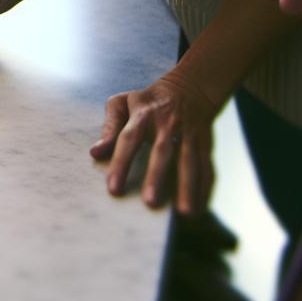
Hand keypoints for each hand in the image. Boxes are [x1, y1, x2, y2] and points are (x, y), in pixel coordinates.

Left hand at [91, 71, 218, 213]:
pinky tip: (200, 208)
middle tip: (150, 202)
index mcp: (143, 114)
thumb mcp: (122, 103)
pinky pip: (207, 166)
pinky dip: (205, 188)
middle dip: (157, 176)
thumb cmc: (147, 102)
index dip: (121, 162)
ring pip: (190, 161)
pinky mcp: (205, 143)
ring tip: (184, 213)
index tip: (113, 189)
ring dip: (188, 186)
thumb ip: (109, 128)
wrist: (189, 88)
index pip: (128, 138)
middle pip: (163, 150)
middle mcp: (168, 123)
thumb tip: (95, 153)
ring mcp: (189, 133)